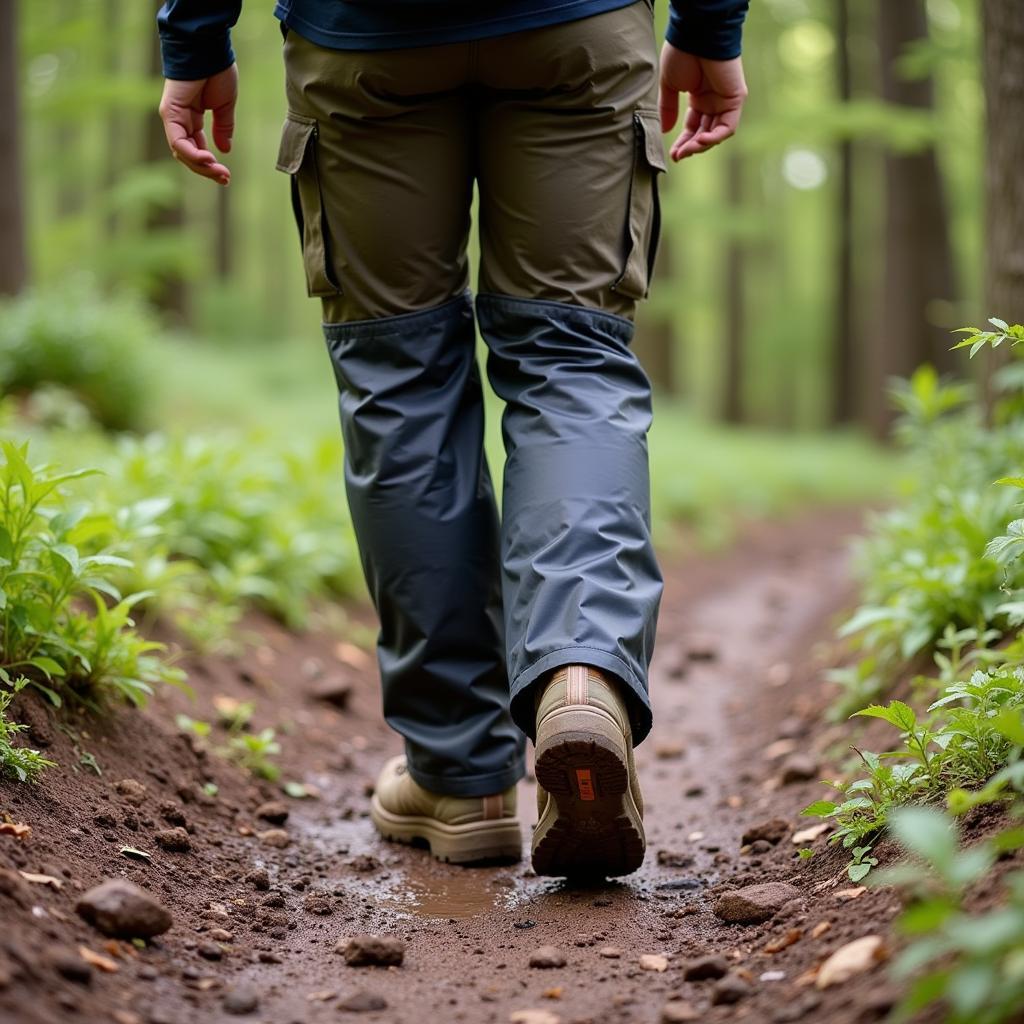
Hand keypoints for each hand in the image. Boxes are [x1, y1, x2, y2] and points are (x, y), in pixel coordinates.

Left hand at [158, 65, 238, 184]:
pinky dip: (193, 154)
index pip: (197, 149)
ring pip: (182, 153)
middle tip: (225, 179)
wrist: (208, 48)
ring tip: (220, 173)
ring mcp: (173, 117)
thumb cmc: (217, 71)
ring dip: (201, 166)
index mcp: (191, 118)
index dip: (211, 165)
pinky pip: (179, 141)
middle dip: (207, 170)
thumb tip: (225, 150)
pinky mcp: (170, 113)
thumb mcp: (225, 107)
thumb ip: (223, 129)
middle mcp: (179, 120)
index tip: (226, 176)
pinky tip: (209, 159)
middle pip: (188, 155)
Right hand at [659, 45, 746, 160]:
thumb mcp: (670, 86)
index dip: (683, 142)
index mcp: (699, 97)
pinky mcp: (735, 98)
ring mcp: (725, 100)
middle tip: (678, 156)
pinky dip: (714, 137)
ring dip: (701, 145)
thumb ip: (668, 109)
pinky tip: (699, 141)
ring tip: (686, 151)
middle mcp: (714, 101)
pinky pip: (727, 127)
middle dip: (691, 147)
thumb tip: (666, 130)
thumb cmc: (682, 54)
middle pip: (704, 133)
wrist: (696, 35)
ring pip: (716, 133)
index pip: (693, 127)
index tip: (673, 155)